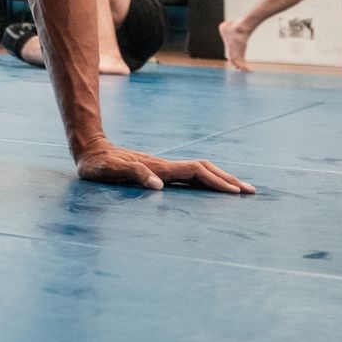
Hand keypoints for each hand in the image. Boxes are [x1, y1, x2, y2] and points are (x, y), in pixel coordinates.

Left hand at [76, 141, 255, 193]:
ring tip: (240, 189)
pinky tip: (213, 186)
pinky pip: (190, 174)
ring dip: (221, 178)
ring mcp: (164, 167)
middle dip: (228, 180)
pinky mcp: (160, 170)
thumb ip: (132, 174)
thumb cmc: (98, 164)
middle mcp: (165, 166)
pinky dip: (207, 179)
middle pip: (205, 169)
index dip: (215, 181)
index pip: (194, 172)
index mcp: (158, 167)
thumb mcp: (109, 171)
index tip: (234, 192)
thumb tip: (158, 186)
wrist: (91, 149)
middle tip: (251, 192)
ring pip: (200, 170)